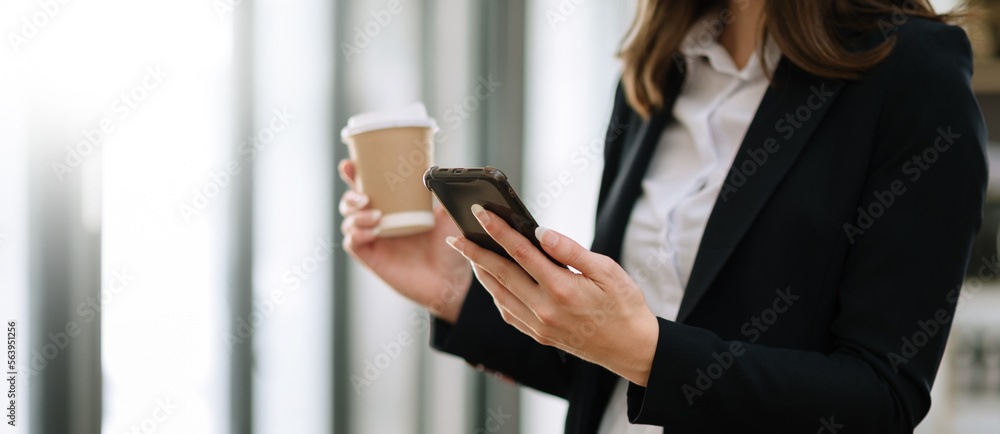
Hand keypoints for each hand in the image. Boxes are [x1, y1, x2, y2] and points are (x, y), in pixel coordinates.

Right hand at [339, 159, 471, 322]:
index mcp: (392, 207)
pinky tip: (374, 232)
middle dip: (350, 195)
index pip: (367, 187)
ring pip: (348, 221)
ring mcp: (373, 240)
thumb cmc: (447, 247)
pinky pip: (352, 243)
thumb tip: (436, 172)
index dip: (353, 175)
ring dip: (356, 215)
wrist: (449, 278)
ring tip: (377, 216)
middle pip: (350, 203)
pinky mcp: (371, 258)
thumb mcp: (446, 216)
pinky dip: (357, 234)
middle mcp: (379, 222)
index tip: (349, 166)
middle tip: (364, 197)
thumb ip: (442, 194)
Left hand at [445, 204, 659, 385]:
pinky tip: (493, 281)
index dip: (498, 230)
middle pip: (500, 274)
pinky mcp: (539, 336)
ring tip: (469, 253)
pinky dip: (496, 295)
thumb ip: (571, 251)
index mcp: (562, 288)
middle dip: (475, 251)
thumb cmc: (624, 305)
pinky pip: (508, 313)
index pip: (521, 252)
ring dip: (481, 273)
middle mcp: (544, 309)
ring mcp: (539, 326)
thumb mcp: (607, 270)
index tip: (480, 212)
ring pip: (499, 295)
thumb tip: (540, 232)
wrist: (633, 349)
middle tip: (455, 235)